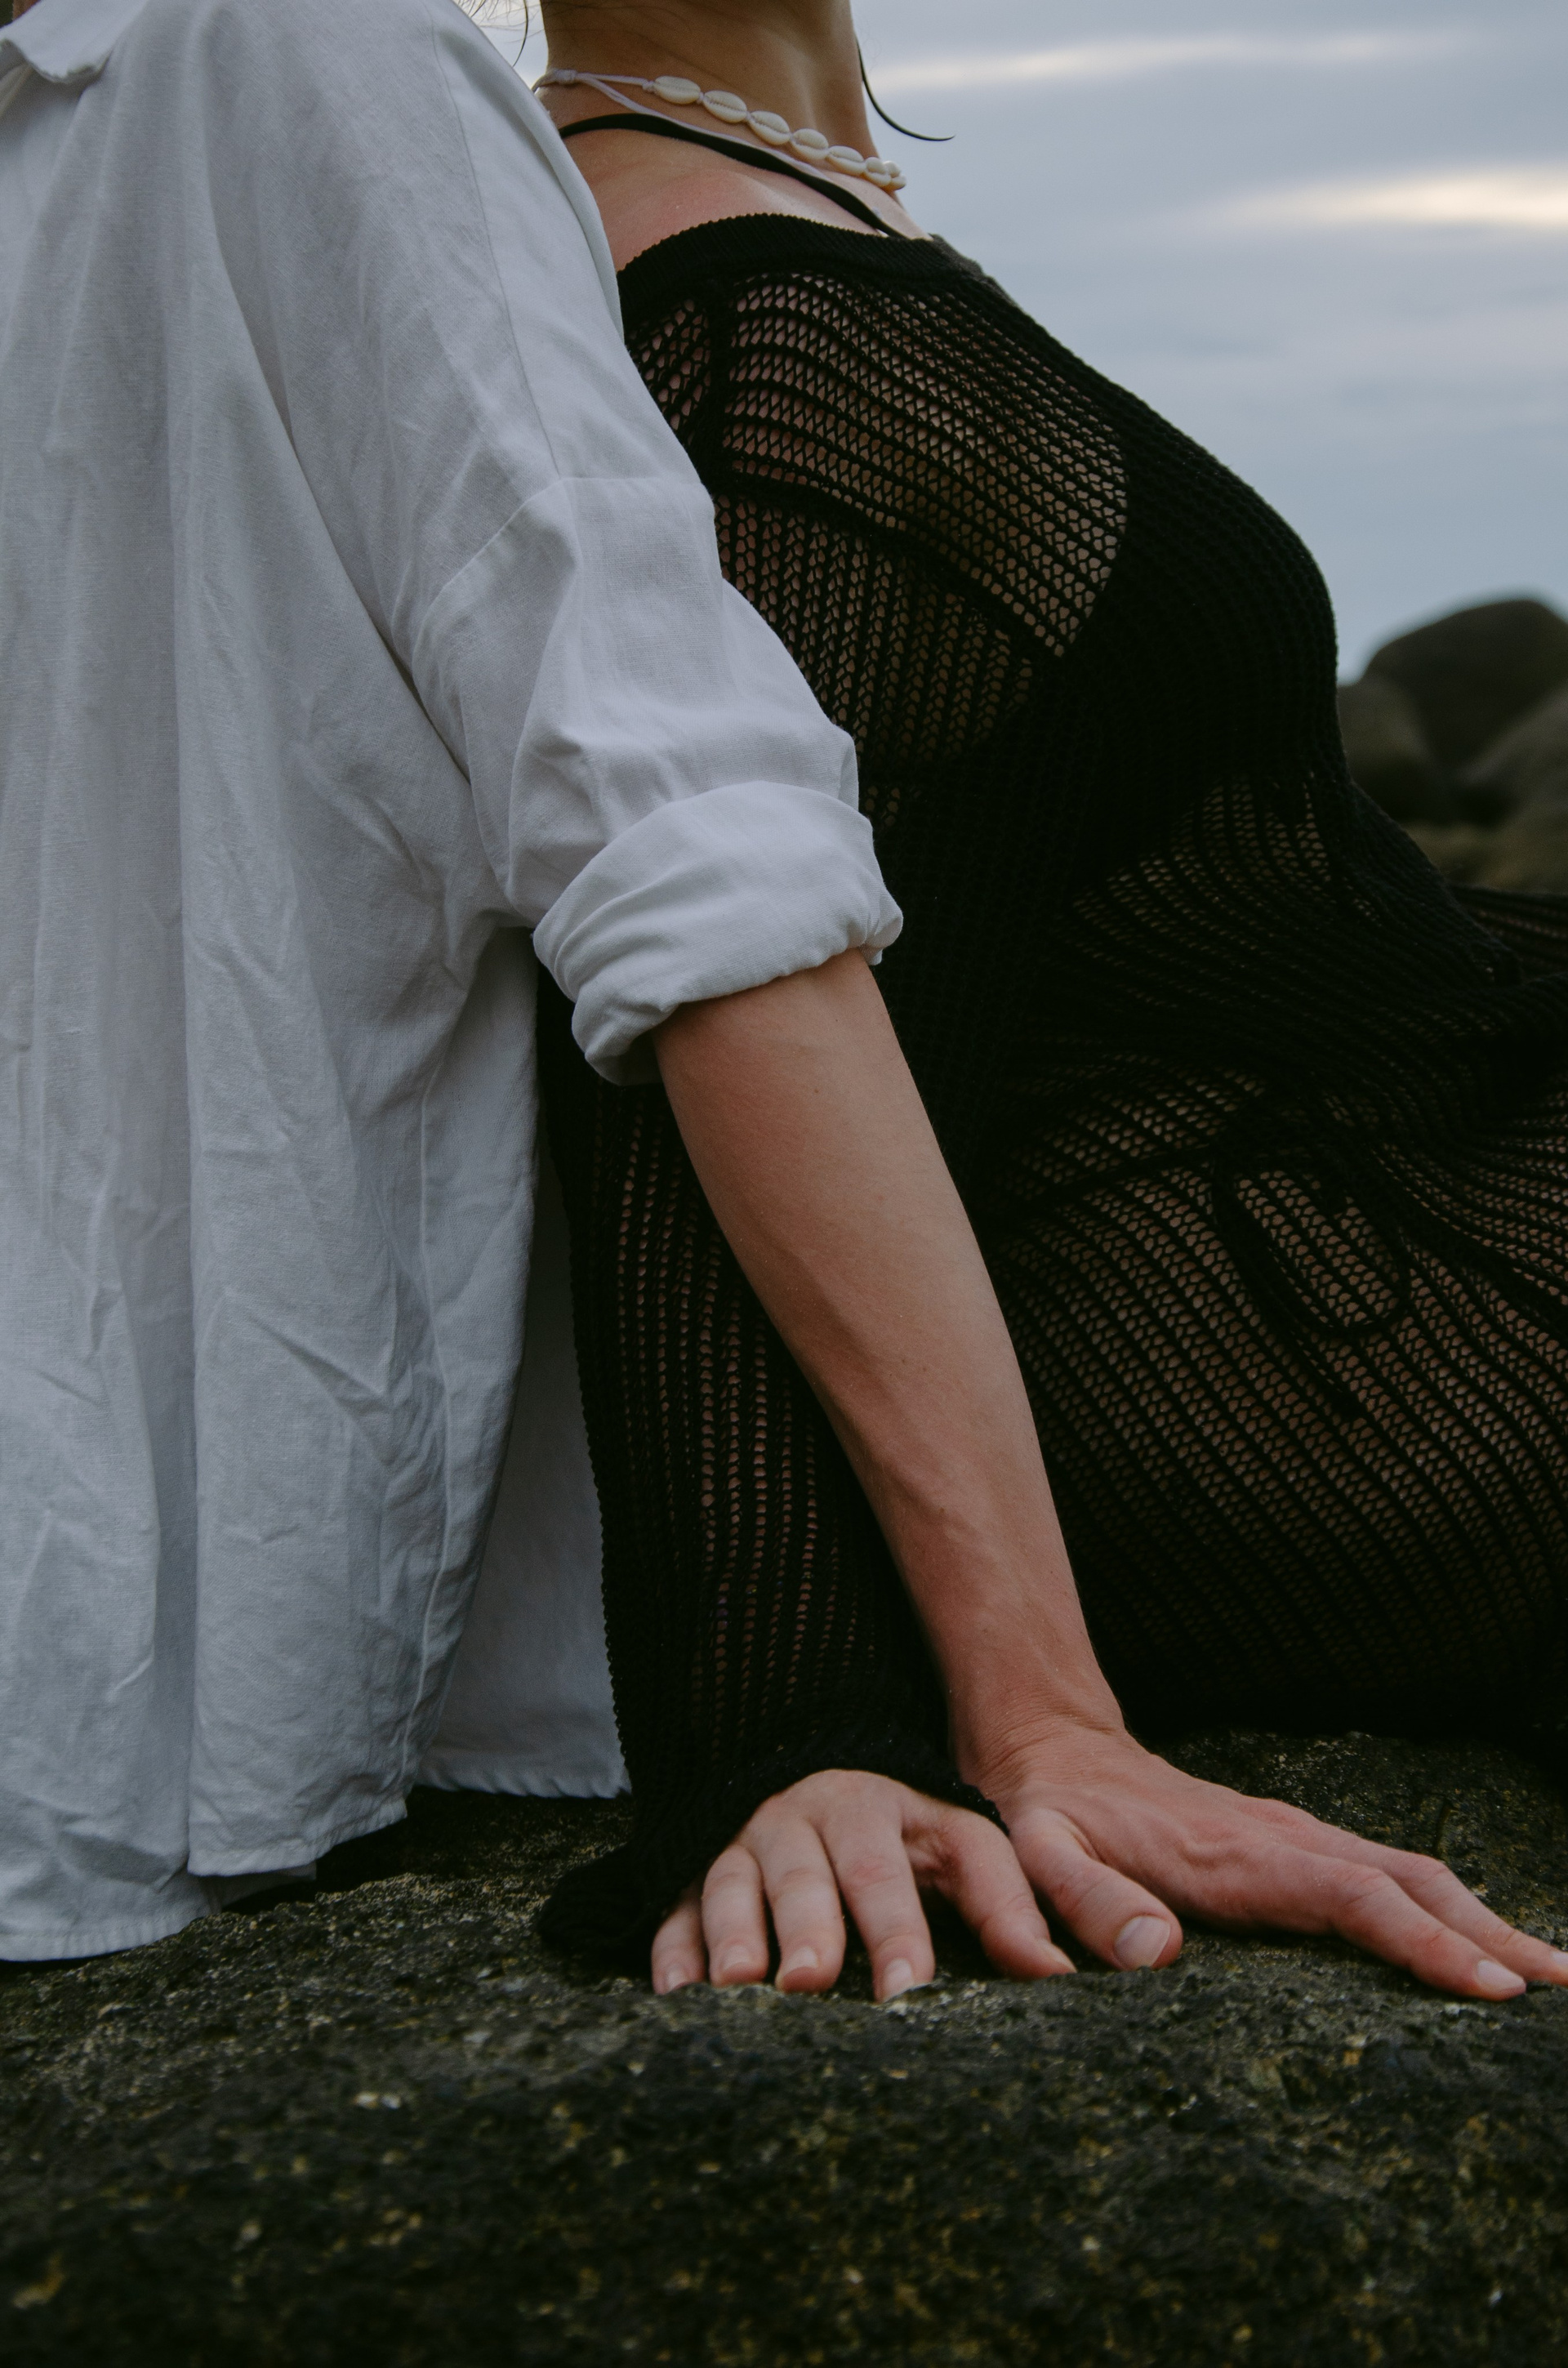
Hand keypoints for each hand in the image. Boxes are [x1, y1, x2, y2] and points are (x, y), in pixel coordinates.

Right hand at [649, 1769, 1072, 2001]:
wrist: (819, 1770)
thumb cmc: (905, 1831)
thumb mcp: (962, 1844)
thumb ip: (1006, 1905)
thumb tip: (1058, 1973)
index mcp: (868, 1813)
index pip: (883, 1874)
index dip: (895, 1931)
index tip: (909, 1987)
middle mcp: (797, 1824)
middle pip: (801, 1877)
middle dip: (806, 1928)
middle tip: (810, 1980)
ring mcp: (738, 1847)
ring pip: (729, 1887)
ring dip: (733, 1933)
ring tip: (739, 1984)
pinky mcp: (692, 1875)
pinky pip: (675, 1909)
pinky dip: (672, 1949)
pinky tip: (675, 1994)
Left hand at [978, 1721, 1567, 1999]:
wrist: (1056, 1750)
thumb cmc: (1052, 1819)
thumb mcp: (1040, 1855)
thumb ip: (1087, 1901)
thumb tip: (1154, 1956)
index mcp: (1240, 1856)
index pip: (1352, 1897)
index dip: (1422, 1942)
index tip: (1490, 1989)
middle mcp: (1285, 1839)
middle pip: (1411, 1882)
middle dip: (1491, 1936)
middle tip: (1561, 1989)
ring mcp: (1298, 1837)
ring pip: (1413, 1875)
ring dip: (1485, 1922)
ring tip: (1553, 1976)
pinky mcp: (1298, 1845)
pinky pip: (1391, 1875)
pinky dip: (1450, 1909)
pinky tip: (1481, 1945)